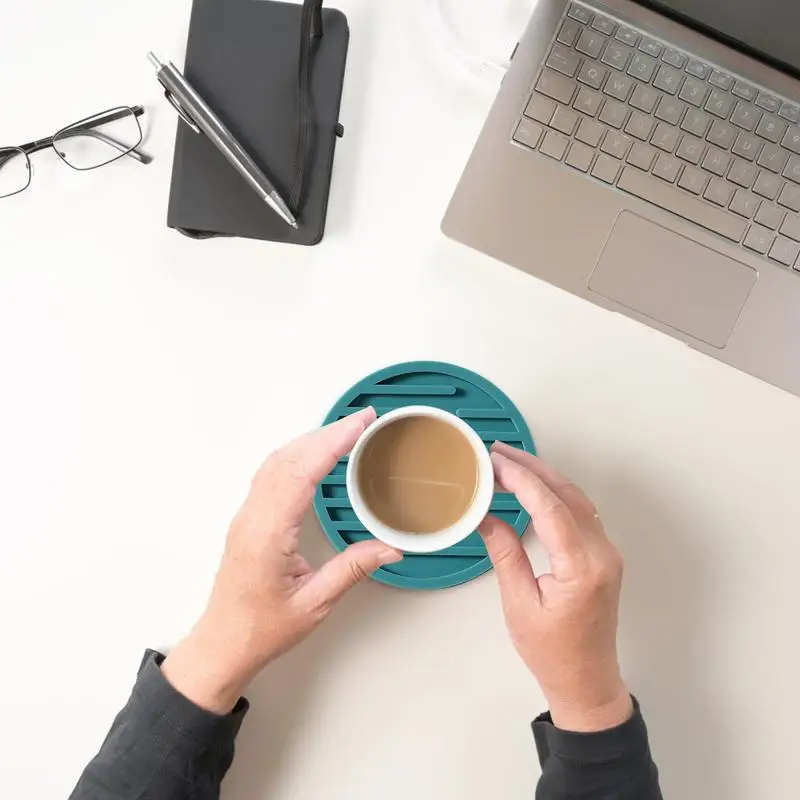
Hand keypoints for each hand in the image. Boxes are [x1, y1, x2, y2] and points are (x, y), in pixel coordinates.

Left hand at [161, 408, 401, 713]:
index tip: (359, 424)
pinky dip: (297, 454)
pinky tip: (314, 454)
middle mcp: (252, 517)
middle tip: (362, 419)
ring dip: (311, 440)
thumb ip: (352, 570)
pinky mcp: (248, 518)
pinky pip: (271, 473)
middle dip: (327, 433)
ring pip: (277, 461)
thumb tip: (388, 548)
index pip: (301, 472)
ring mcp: (246, 515)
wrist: (222, 644)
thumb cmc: (260, 628)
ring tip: (345, 430)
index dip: (332, 443)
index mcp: (267, 534)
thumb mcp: (314, 604)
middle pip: (288, 457)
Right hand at [479, 442, 631, 732]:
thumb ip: (505, 553)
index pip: (551, 508)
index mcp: (583, 568)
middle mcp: (602, 554)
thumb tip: (486, 516)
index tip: (495, 463)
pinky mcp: (603, 556)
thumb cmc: (552, 652)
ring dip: (545, 476)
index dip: (522, 480)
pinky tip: (534, 487)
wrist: (587, 681)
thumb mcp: (518, 603)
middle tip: (498, 452)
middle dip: (532, 468)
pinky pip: (581, 513)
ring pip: (577, 499)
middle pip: (568, 495)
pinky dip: (556, 493)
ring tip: (510, 462)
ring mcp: (607, 553)